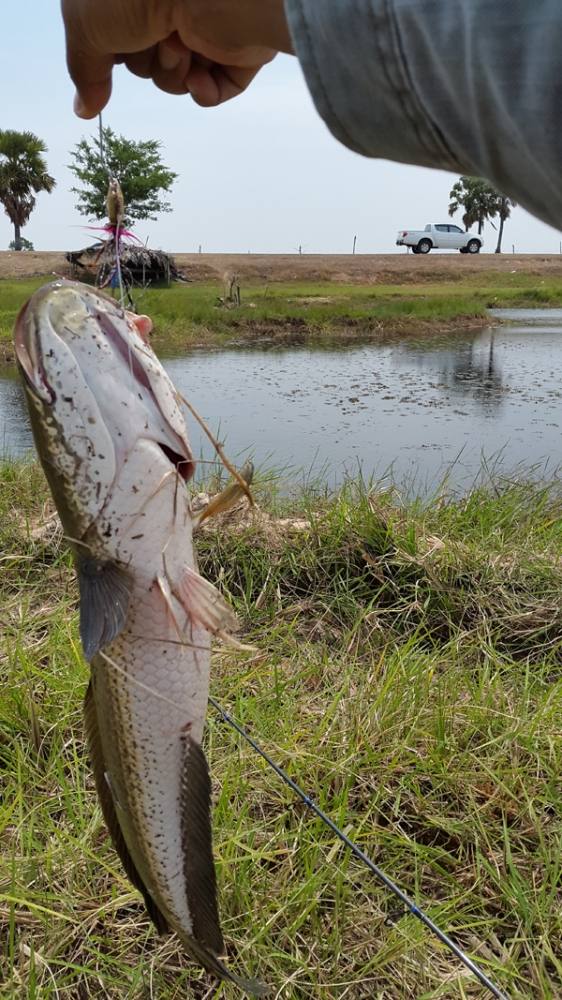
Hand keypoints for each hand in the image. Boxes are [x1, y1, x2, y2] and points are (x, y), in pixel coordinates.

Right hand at [61, 0, 292, 117]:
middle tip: (150, 33)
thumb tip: (85, 110)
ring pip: (177, 80)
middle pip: (145, 63)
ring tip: (179, 42)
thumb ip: (84, 70)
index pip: (118, 40)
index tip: (111, 51)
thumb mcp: (88, 27)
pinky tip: (199, 74)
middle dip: (144, 59)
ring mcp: (206, 28)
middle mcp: (170, 6)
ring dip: (171, 71)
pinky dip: (203, 92)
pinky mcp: (238, 50)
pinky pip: (214, 92)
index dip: (111, 50)